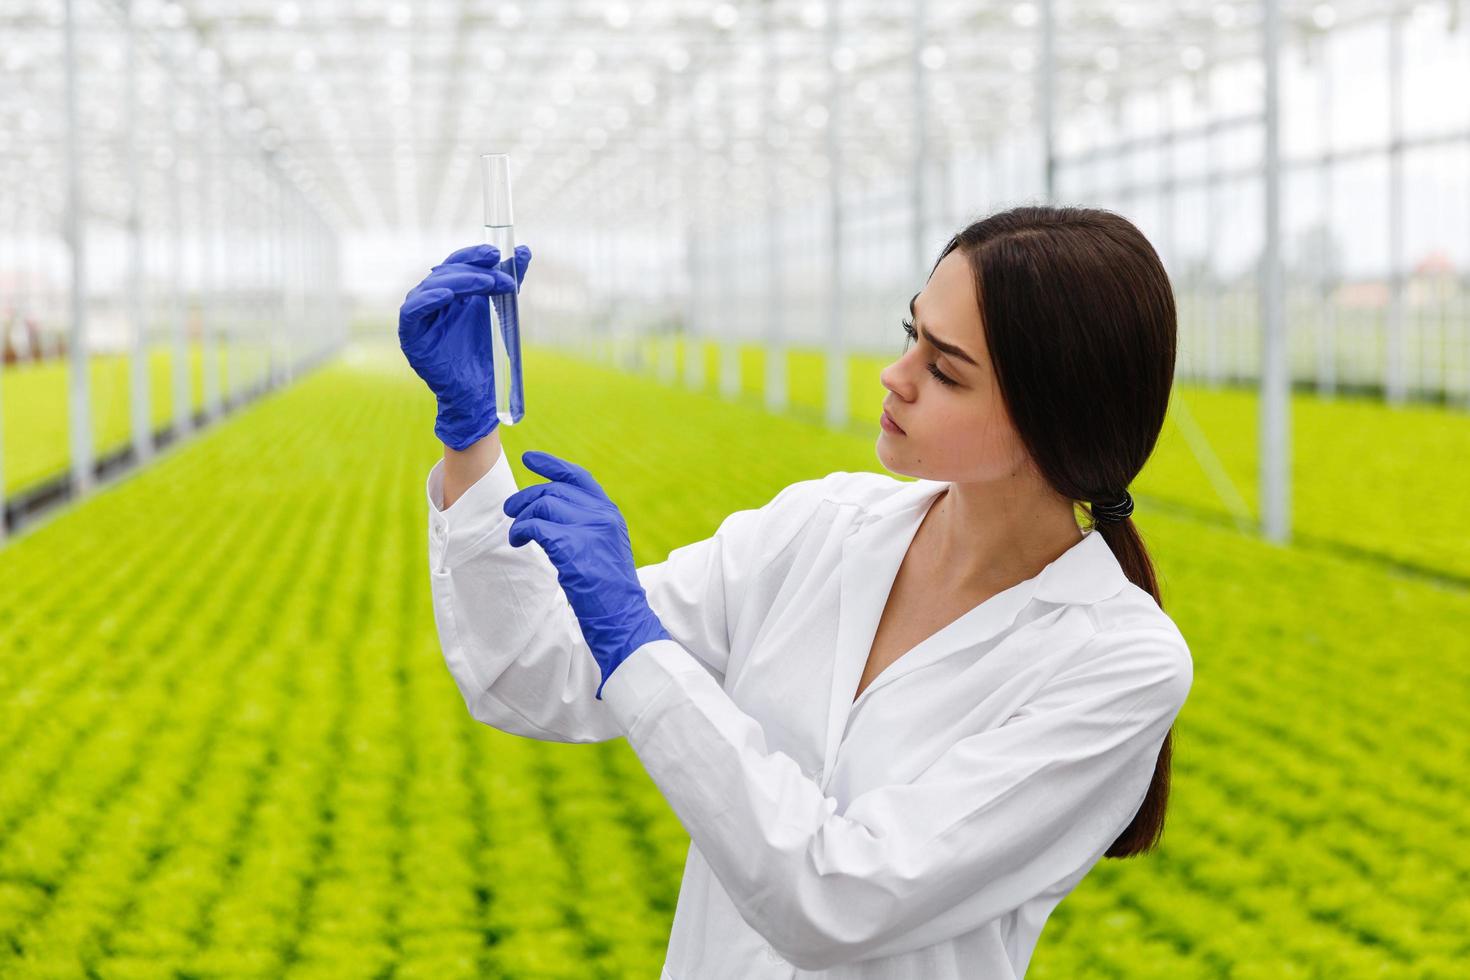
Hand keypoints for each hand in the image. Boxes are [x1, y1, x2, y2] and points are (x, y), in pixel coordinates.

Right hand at [398, 243, 531, 449]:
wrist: (478, 392)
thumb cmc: (485, 353)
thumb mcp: (501, 311)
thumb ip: (508, 282)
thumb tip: (525, 250)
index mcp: (450, 291)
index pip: (458, 263)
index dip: (474, 254)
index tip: (496, 253)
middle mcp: (432, 299)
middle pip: (447, 272)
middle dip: (477, 272)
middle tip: (503, 279)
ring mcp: (419, 317)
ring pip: (432, 286)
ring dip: (461, 281)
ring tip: (486, 284)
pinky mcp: (411, 336)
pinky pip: (412, 312)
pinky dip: (427, 300)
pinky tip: (447, 296)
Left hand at [502, 451, 670, 699]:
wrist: (622, 617)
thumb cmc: (608, 591)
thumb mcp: (604, 548)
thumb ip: (585, 526)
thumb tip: (548, 512)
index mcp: (609, 513)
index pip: (578, 477)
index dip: (551, 465)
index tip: (529, 459)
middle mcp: (602, 515)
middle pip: (553, 490)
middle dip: (525, 498)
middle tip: (509, 511)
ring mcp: (589, 528)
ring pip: (542, 504)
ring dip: (521, 517)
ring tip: (516, 535)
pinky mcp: (573, 546)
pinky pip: (536, 525)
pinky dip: (521, 531)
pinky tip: (518, 541)